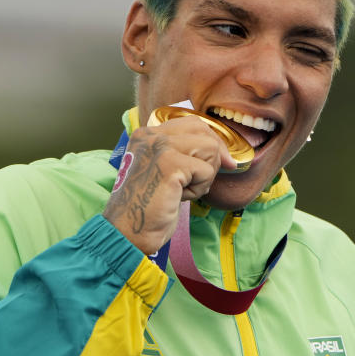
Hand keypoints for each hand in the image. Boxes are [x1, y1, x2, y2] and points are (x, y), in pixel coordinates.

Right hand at [102, 116, 237, 254]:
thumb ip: (183, 154)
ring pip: (210, 147)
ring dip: (205, 174)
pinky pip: (206, 171)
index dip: (210, 142)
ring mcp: (159, 147)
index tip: (219, 163)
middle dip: (213, 155)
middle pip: (203, 130)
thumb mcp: (163, 170)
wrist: (128, 233)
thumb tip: (226, 154)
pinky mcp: (169, 165)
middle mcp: (150, 135)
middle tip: (203, 179)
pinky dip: (199, 189)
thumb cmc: (148, 207)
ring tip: (185, 190)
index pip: (192, 123)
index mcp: (146, 134)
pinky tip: (180, 198)